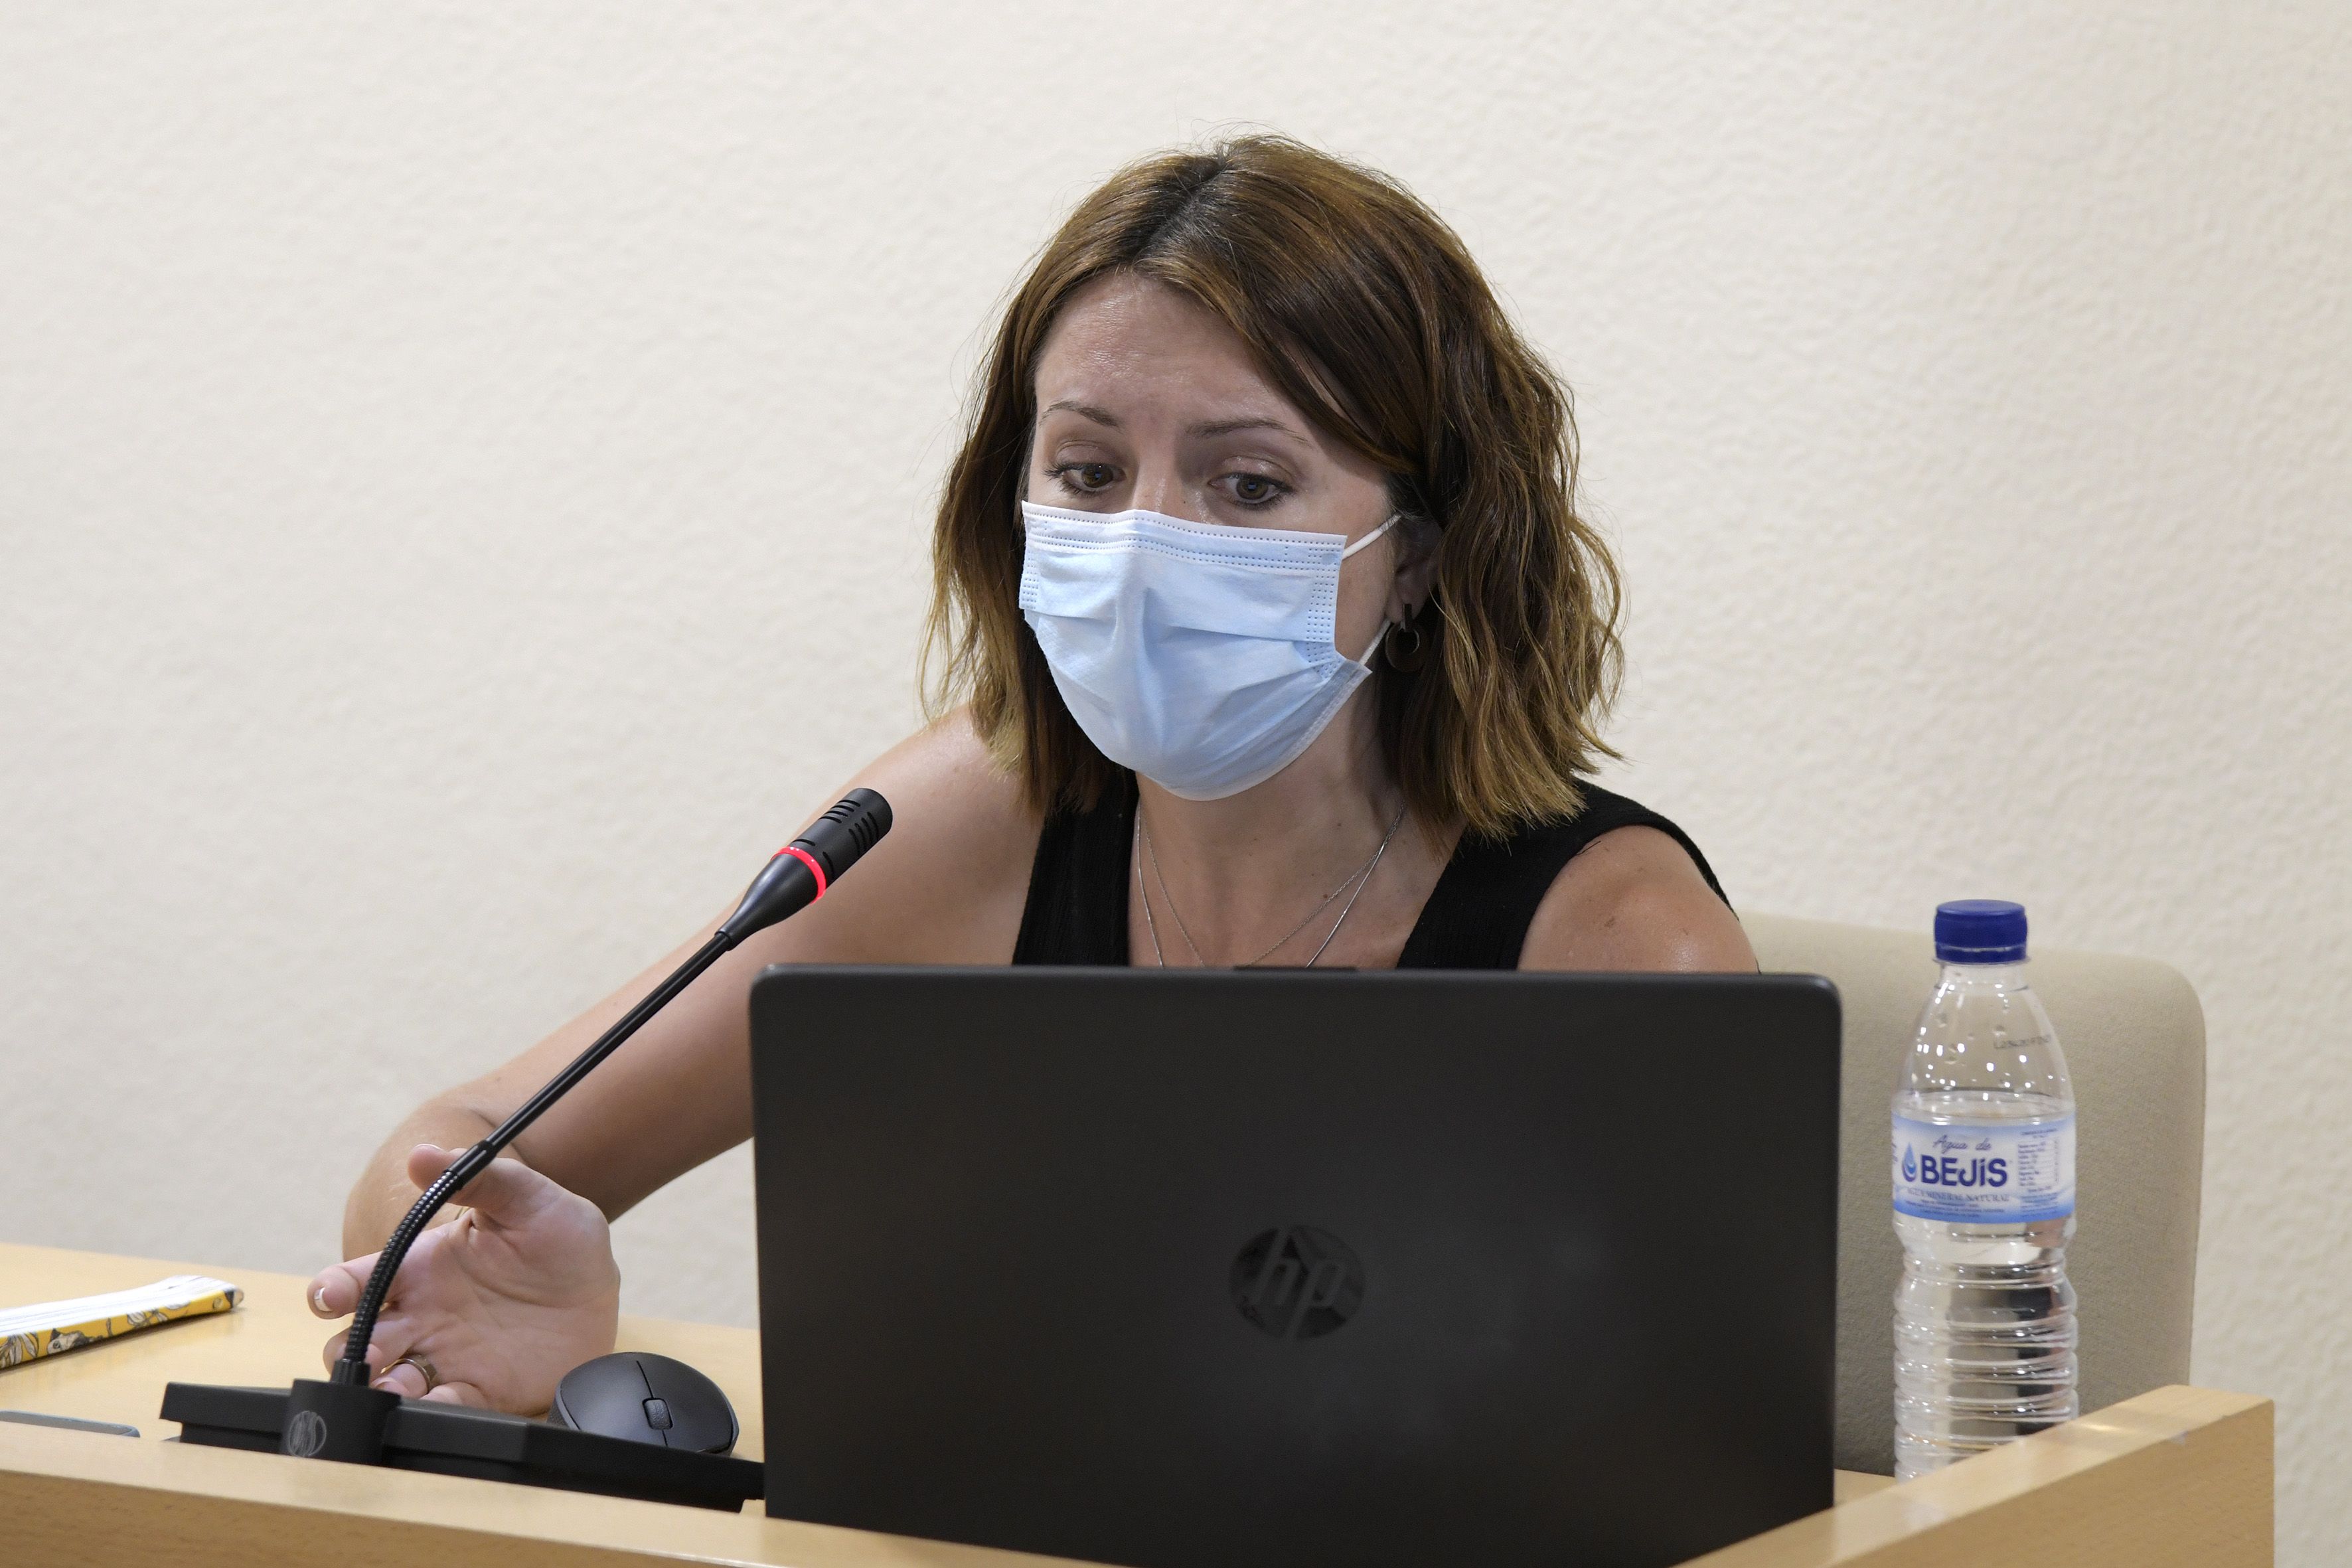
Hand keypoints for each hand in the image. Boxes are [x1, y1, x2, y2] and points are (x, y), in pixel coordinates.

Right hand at [308, 1144, 620, 1413]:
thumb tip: (424, 1154)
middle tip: (368, 1351)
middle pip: (359, 1341)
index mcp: (421, 1268)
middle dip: (350, 1351)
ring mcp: (447, 1357)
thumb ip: (481, 1177)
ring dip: (379, 1390)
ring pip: (388, 1382)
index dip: (333, 1289)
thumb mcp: (528, 1197)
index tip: (330, 1296)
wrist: (600, 1282)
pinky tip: (436, 1409)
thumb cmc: (557, 1236)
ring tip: (394, 1388)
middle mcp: (421, 1317)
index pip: (358, 1280)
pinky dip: (430, 1415)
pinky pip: (442, 1410)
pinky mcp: (479, 1391)